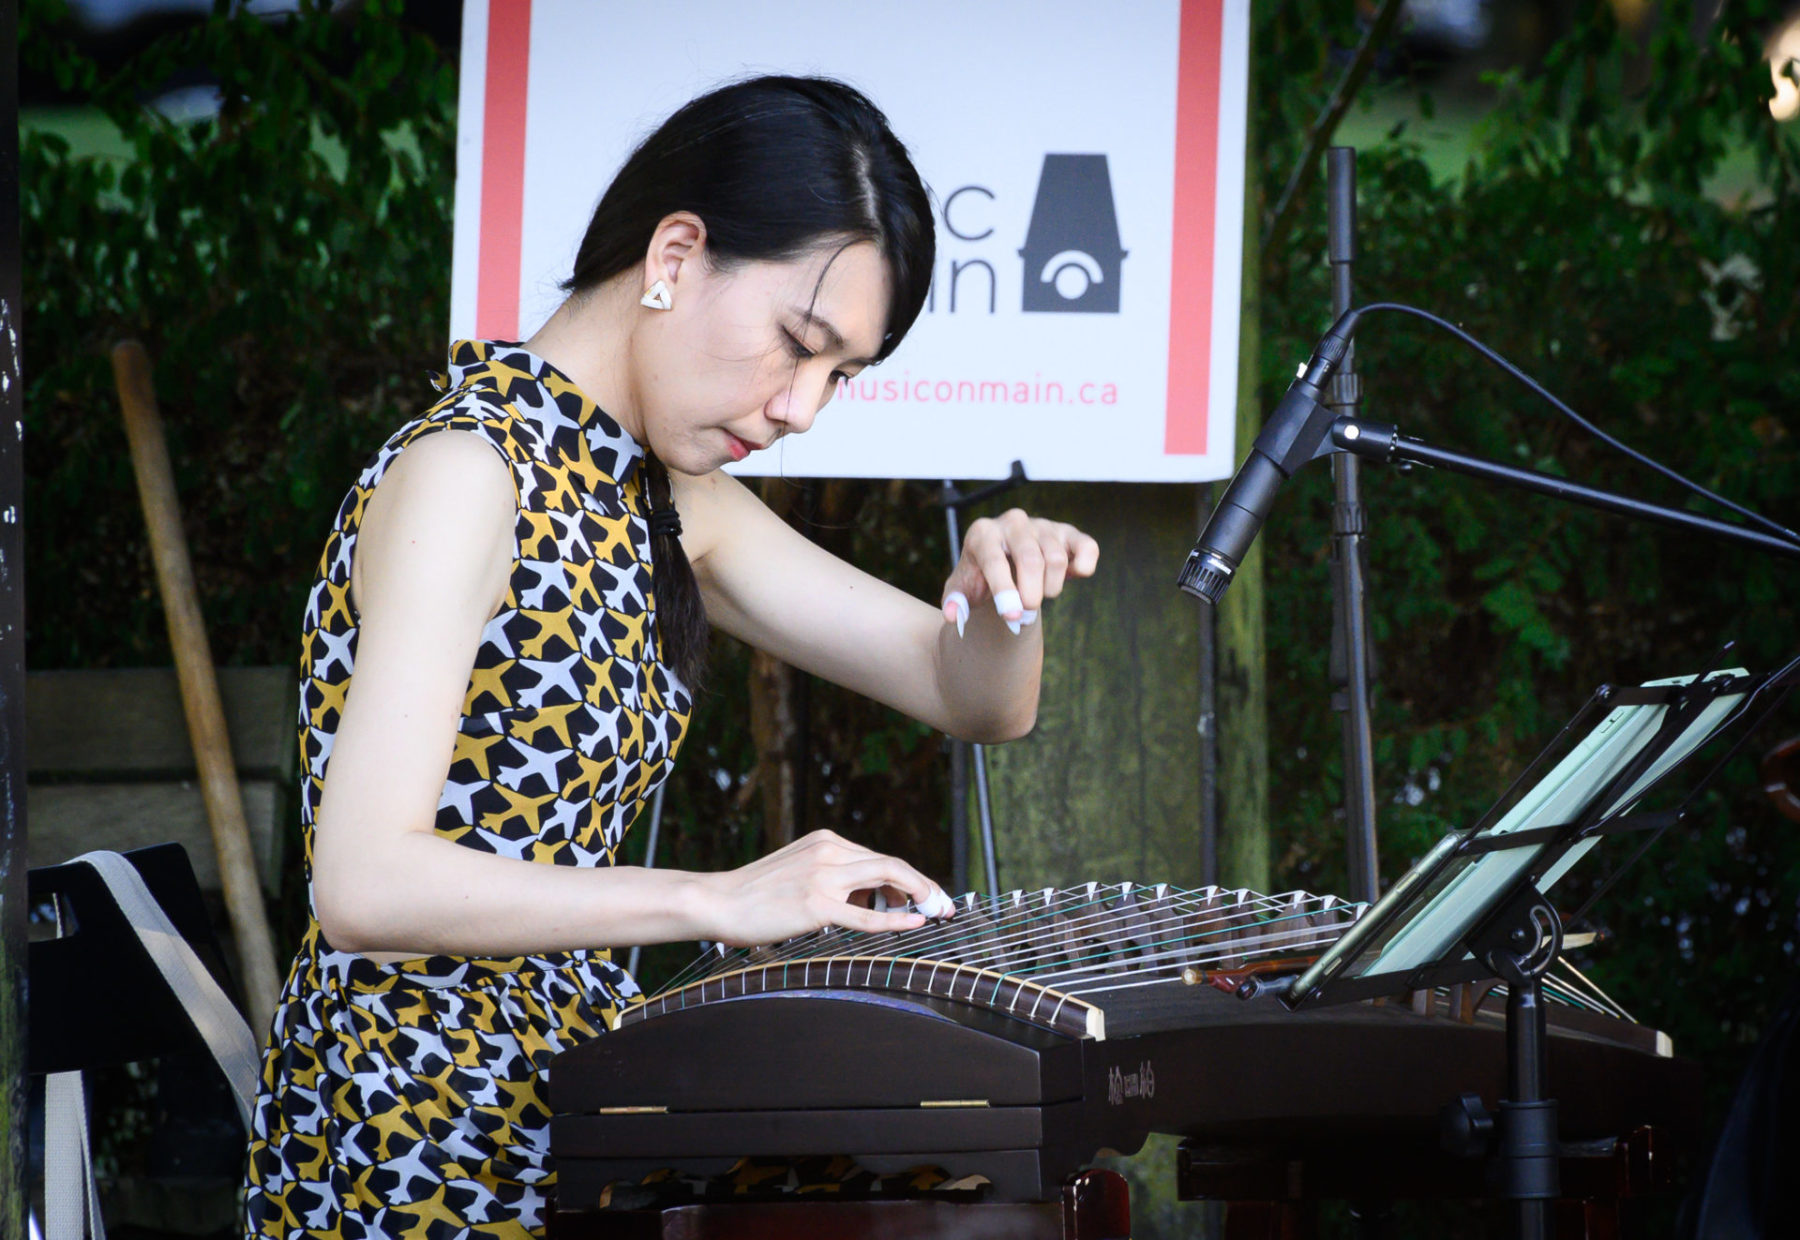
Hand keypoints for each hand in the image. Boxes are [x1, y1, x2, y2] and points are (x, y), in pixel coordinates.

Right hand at [696, 829, 949, 946]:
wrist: (719, 901)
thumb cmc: (757, 893)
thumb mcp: (800, 870)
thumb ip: (835, 876)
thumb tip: (873, 897)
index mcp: (826, 841)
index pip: (881, 857)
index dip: (911, 878)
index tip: (929, 896)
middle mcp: (829, 851)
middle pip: (892, 864)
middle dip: (925, 885)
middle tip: (944, 905)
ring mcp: (823, 877)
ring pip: (887, 878)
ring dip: (919, 896)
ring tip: (935, 914)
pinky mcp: (816, 904)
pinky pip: (866, 913)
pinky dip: (896, 918)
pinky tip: (915, 923)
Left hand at [940, 509, 1099, 633]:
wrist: (1004, 563)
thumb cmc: (980, 577)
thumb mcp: (962, 590)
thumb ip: (955, 603)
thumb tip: (953, 616)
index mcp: (983, 533)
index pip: (995, 560)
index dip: (1005, 591)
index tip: (1012, 617)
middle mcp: (1013, 522)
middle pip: (1030, 559)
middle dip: (1030, 594)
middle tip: (1025, 615)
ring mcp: (1042, 525)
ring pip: (1056, 559)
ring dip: (1050, 588)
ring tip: (1038, 593)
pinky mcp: (1068, 532)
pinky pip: (1087, 547)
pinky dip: (1084, 566)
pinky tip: (1073, 575)